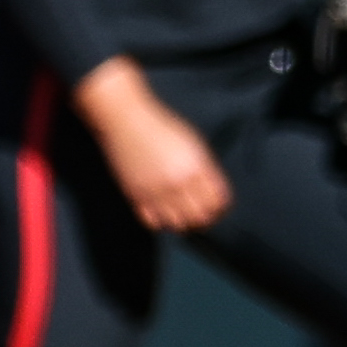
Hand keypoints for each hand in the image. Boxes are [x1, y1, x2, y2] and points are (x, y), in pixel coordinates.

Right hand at [74, 57, 231, 231]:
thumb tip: (214, 193)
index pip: (218, 202)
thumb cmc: (160, 128)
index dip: (221, 207)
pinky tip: (161, 210)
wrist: (126, 121)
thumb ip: (205, 169)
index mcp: (196, 168)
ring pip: (178, 225)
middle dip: (205, 218)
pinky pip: (154, 223)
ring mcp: (156, 191)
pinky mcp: (136, 196)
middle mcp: (178, 183)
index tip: (217, 207)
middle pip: (201, 218)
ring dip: (183, 222)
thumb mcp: (192, 144)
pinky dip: (160, 221)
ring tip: (181, 213)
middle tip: (201, 214)